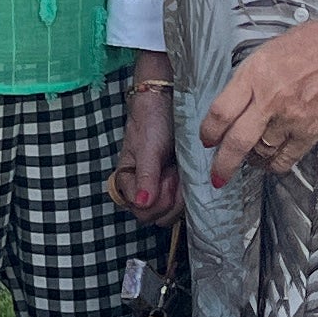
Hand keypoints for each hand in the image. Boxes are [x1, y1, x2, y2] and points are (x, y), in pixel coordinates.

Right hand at [111, 78, 180, 219]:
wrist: (167, 100)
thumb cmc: (151, 120)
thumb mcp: (148, 147)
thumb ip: (145, 176)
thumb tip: (142, 203)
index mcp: (128, 182)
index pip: (140, 212)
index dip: (156, 201)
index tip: (165, 177)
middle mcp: (144, 189)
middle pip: (156, 216)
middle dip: (169, 199)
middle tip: (174, 174)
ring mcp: (162, 188)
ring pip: (171, 212)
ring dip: (180, 196)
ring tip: (180, 171)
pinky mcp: (178, 184)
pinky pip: (184, 202)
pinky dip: (189, 192)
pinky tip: (187, 173)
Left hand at [197, 17, 317, 187]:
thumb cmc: (308, 47)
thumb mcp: (265, 54)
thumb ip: (246, 82)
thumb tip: (228, 111)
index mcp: (254, 75)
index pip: (221, 112)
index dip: (208, 131)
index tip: (207, 139)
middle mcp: (271, 99)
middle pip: (237, 141)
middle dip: (223, 164)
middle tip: (217, 174)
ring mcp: (292, 118)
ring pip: (261, 152)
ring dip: (251, 159)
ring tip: (249, 156)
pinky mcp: (311, 131)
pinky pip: (285, 159)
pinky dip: (273, 164)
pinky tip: (269, 160)